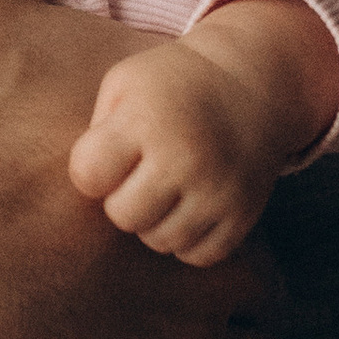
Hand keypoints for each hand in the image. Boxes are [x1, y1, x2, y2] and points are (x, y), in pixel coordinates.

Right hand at [0, 0, 285, 338]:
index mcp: (165, 97)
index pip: (220, 91)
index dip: (189, 105)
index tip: (147, 119)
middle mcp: (209, 187)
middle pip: (247, 183)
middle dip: (217, 190)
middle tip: (161, 198)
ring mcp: (200, 282)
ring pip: (264, 274)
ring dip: (237, 270)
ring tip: (187, 269)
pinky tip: (198, 338)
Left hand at [68, 46, 284, 267]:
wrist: (252, 83)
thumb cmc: (172, 84)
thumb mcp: (124, 83)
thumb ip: (94, 133)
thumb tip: (86, 190)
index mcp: (146, 120)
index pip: (87, 175)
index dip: (91, 168)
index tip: (111, 152)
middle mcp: (184, 158)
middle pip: (123, 217)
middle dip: (123, 198)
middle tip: (141, 173)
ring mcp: (218, 190)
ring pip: (160, 242)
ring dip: (156, 221)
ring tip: (168, 187)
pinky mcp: (243, 213)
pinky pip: (197, 255)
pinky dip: (189, 239)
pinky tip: (191, 206)